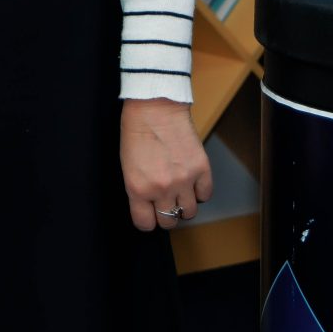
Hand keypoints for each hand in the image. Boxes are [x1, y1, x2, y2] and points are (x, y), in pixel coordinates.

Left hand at [121, 98, 211, 230]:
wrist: (154, 108)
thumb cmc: (137, 132)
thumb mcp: (127, 165)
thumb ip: (138, 189)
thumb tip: (148, 206)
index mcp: (138, 188)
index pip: (145, 223)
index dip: (146, 220)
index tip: (148, 216)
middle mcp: (162, 188)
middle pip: (168, 221)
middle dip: (165, 215)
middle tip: (164, 203)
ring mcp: (184, 180)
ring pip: (189, 212)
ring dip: (183, 205)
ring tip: (178, 192)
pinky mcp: (202, 169)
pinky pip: (205, 195)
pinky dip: (199, 192)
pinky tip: (191, 181)